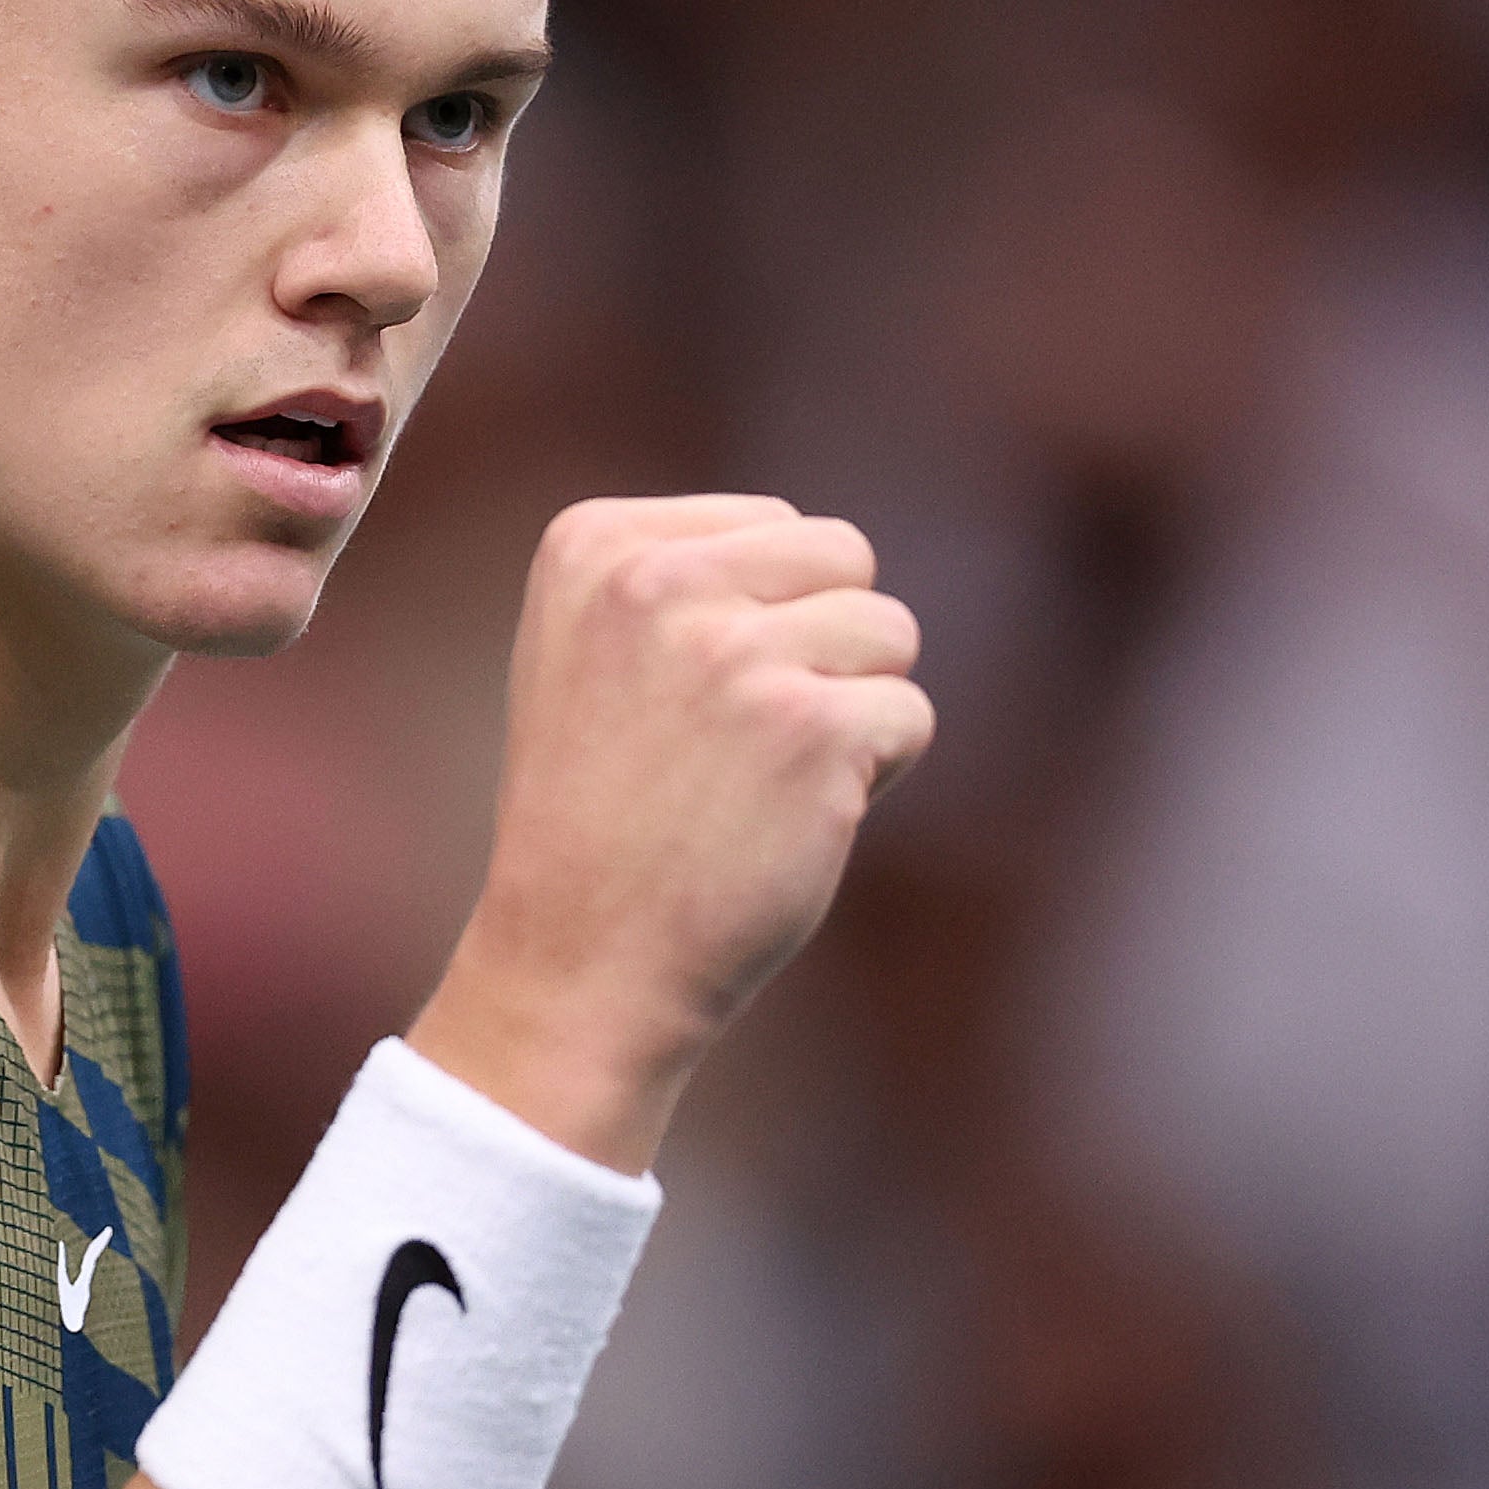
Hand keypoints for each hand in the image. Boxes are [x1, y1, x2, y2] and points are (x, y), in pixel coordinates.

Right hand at [406, 496, 930, 1168]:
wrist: (579, 962)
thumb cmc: (602, 816)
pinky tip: (792, 822)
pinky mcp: (812, 727)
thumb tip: (824, 548)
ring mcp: (735, 653)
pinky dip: (873, 778)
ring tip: (764, 781)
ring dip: (853, 712)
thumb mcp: (597, 653)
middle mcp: (657, 582)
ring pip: (890, 631)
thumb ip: (687, 576)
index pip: (772, 526)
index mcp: (592, 545)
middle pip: (842, 558)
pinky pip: (909, 716)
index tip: (682, 704)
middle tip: (745, 741)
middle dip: (826, 646)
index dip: (761, 618)